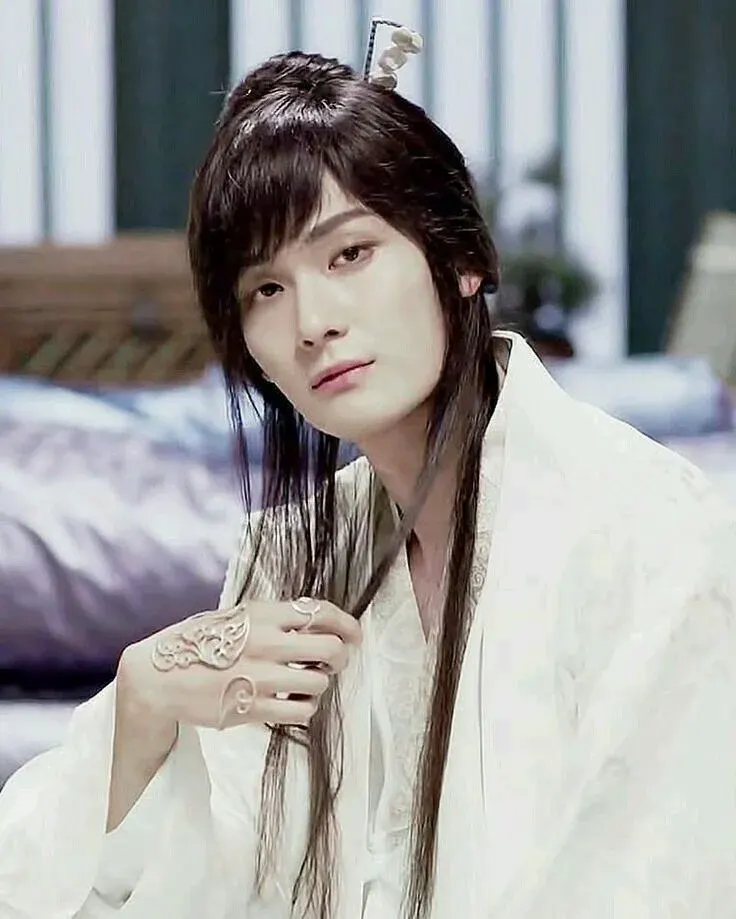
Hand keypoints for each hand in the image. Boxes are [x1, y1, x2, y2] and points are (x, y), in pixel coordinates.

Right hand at [117, 598, 361, 730]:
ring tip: (303, 684)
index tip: (354, 634)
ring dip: (319, 685)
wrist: (158, 677)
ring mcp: (259, 677)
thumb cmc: (200, 644)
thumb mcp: (236, 617)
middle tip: (332, 663)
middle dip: (339, 657)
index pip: (321, 613)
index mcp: (262, 614)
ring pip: (320, 682)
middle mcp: (265, 643)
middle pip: (330, 649)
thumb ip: (274, 619)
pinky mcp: (252, 709)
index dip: (347, 624)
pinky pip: (301, 711)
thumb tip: (318, 623)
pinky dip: (305, 708)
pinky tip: (292, 703)